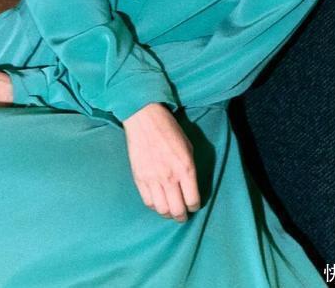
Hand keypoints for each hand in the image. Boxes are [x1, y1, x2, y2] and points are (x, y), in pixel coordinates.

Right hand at [122, 102, 200, 222]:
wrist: (144, 118)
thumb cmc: (169, 129)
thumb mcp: (188, 147)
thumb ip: (190, 169)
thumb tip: (190, 186)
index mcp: (185, 168)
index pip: (192, 200)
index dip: (194, 206)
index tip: (193, 205)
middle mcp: (170, 177)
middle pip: (177, 210)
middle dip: (182, 216)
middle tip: (183, 215)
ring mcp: (153, 179)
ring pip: (162, 210)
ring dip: (168, 214)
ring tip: (170, 210)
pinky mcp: (139, 179)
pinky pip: (148, 202)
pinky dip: (155, 206)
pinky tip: (158, 201)